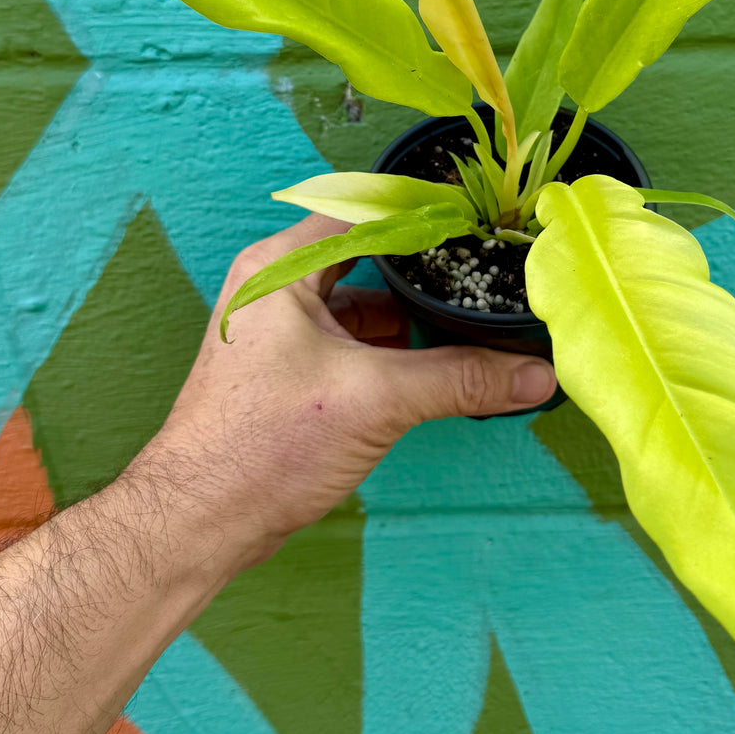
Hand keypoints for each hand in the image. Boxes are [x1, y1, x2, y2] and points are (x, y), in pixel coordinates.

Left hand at [128, 214, 556, 573]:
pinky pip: (357, 342)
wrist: (200, 520)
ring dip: (416, 319)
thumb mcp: (376, 400)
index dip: (430, 215)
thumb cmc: (260, 446)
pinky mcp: (293, 370)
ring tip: (477, 326)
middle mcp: (279, 287)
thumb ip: (461, 380)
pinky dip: (397, 352)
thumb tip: (534, 373)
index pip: (369, 213)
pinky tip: (441, 368)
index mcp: (282, 267)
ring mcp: (284, 330)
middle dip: (431, 274)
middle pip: (373, 257)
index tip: (486, 223)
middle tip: (491, 277)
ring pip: (368, 304)